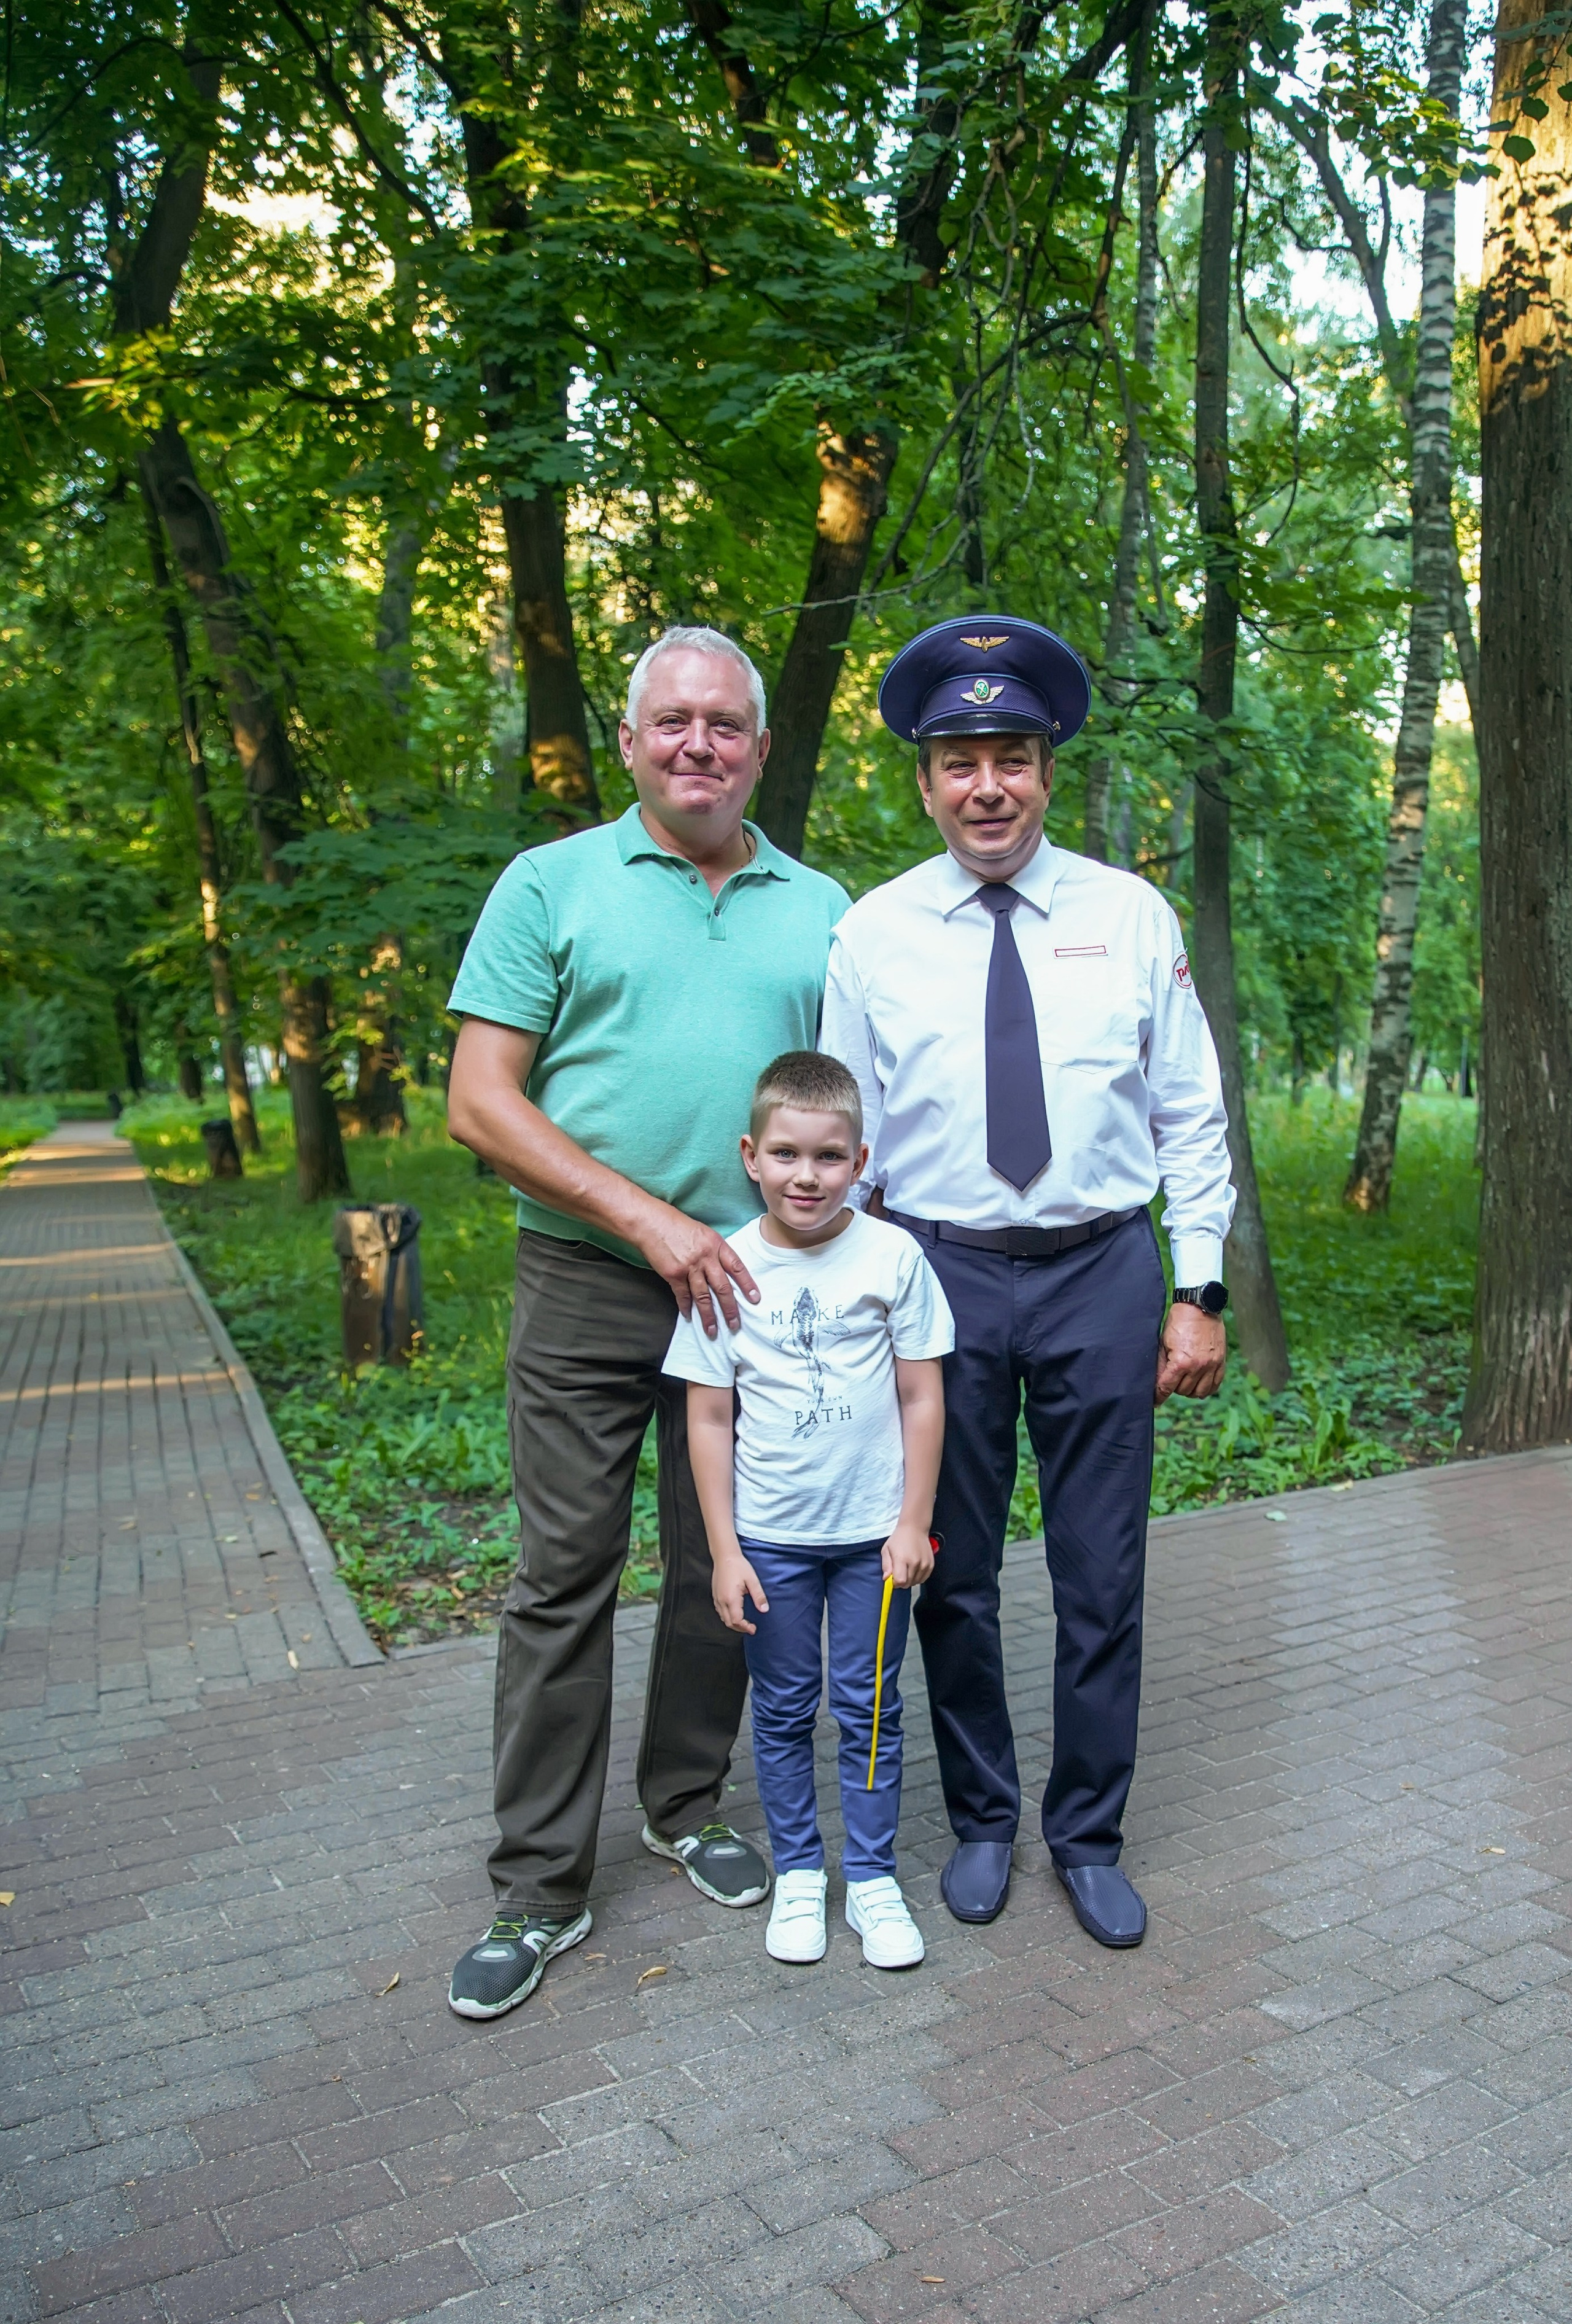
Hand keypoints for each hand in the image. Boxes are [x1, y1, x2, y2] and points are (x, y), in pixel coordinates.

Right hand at [636, 1201, 758, 1336]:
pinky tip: (689, 1316)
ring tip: (712, 1330)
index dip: (747, 1284)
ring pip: (703, 1297)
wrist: (651, 1222)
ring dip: (708, 1316)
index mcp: (716, 1244)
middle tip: (734, 1324)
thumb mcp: (702, 1232)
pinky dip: (686, 1307)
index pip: (737, 1267)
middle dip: (730, 1309)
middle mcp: (706, 1257)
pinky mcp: (673, 1274)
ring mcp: (689, 1266)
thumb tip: (723, 1270)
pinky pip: (683, 1295)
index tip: (755, 1299)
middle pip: (722, 1287)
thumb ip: (714, 1250)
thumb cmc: (676, 1224)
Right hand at [711, 1549, 768, 1634]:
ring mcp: (717, 1598)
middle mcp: (721, 1601)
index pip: (736, 1621)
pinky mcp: (715, 1595)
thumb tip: (764, 1610)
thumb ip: (759, 1596)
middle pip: (729, 1622)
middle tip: (750, 1628)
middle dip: (740, 1628)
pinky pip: (720, 1611)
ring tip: (744, 1623)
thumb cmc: (739, 1566)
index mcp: (731, 1598)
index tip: (753, 1629)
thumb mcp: (752, 1580)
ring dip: (733, 1623)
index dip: (745, 1627)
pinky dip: (728, 1617)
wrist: (724, 1556)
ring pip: (723, 1618)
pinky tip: (735, 1613)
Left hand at [882, 1520, 934, 1589]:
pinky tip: (914, 1569)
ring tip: (907, 1568)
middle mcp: (915, 1563)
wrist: (915, 1528)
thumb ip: (886, 1565)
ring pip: (916, 1582)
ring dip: (910, 1579)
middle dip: (902, 1582)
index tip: (893, 1578)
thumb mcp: (886, 1549)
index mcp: (902, 1559)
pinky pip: (923, 1579)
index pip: (900, 1581)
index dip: (895, 1583)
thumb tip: (886, 1579)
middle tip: (899, 1572)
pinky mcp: (931, 1564)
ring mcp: (924, 1564)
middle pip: (908, 1584)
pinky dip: (918, 1577)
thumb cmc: (898, 1539)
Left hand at [1155, 1303, 1226, 1403]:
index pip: (1167, 1388)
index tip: (1155, 1402)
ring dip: (1189, 1390)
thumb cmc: (1179, 1323)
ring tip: (1184, 1381)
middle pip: (1182, 1391)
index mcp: (1181, 1362)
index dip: (1158, 1396)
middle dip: (1174, 1388)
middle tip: (1171, 1379)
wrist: (1200, 1307)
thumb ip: (1160, 1365)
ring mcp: (1212, 1365)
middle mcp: (1198, 1367)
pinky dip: (1206, 1388)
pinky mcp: (1221, 1362)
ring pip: (1199, 1392)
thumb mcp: (1163, 1343)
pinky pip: (1214, 1386)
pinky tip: (1199, 1384)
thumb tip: (1156, 1383)